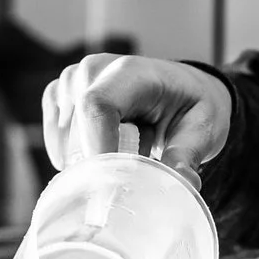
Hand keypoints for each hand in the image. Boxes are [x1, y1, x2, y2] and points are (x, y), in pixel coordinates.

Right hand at [40, 54, 232, 174]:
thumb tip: (183, 183)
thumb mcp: (202, 130)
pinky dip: (77, 155)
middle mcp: (94, 70)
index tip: (111, 188)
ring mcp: (72, 80)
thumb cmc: (191, 106)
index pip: (96, 108)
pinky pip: (56, 140)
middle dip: (101, 165)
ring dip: (93, 159)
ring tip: (129, 145)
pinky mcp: (59, 95)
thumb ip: (186, 156)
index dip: (96, 150)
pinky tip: (104, 148)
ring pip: (65, 143)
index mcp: (131, 72)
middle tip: (136, 170)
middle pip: (77, 133)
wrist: (183, 89)